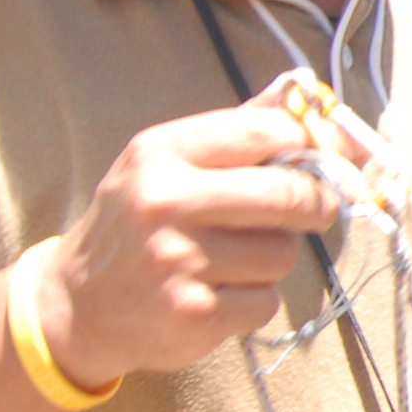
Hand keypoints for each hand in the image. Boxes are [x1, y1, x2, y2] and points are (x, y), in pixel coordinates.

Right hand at [33, 94, 357, 387]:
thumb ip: (238, 130)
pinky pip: (265, 302)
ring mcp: (177, 261)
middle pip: (290, 195)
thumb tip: (307, 97)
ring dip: (273, 259)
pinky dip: (254, 302)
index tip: (335, 158)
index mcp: (163, 153)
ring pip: (282, 253)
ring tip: (233, 260)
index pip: (267, 132)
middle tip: (316, 211)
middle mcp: (166, 202)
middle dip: (317, 204)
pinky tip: (218, 294)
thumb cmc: (137, 223)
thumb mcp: (167, 162)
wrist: (76, 304)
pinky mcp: (191, 314)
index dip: (316, 144)